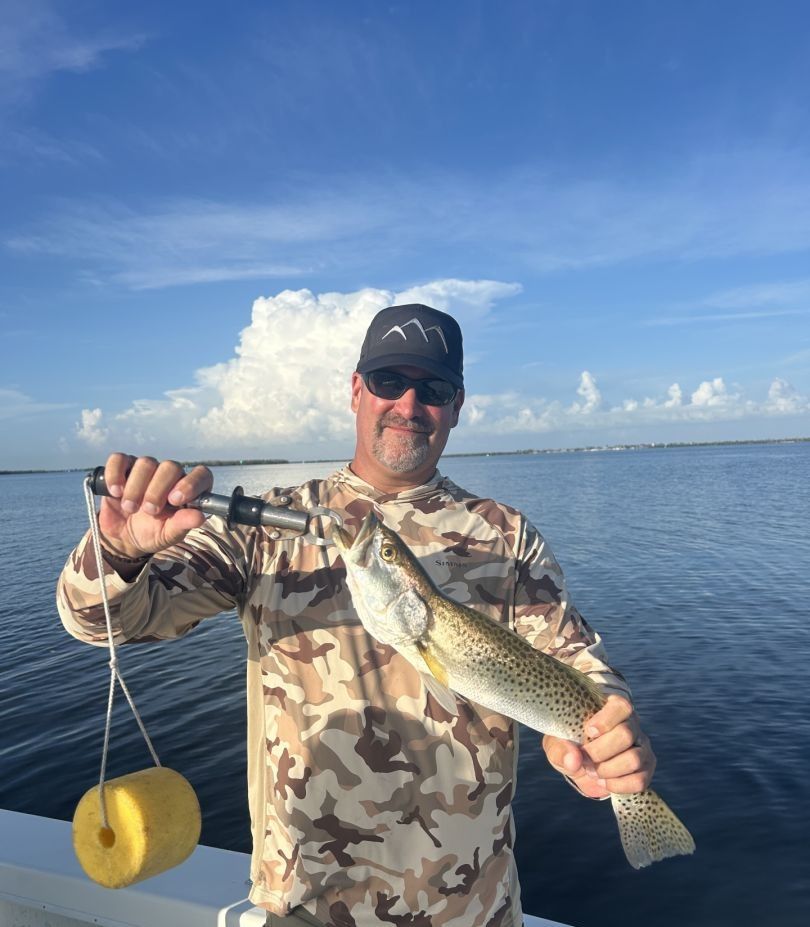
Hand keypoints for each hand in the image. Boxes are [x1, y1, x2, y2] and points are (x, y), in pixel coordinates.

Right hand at [98, 452, 213, 558]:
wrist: (124, 536)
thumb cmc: (153, 533)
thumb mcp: (169, 534)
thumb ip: (183, 524)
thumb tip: (199, 517)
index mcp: (188, 490)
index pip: (201, 475)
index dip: (191, 484)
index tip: (175, 500)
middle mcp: (170, 475)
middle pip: (170, 467)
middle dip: (157, 490)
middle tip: (149, 510)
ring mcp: (146, 469)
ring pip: (145, 463)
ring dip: (136, 487)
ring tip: (130, 508)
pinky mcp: (123, 468)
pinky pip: (119, 459)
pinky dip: (115, 474)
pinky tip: (115, 492)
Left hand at [542, 694, 656, 797]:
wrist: (580, 763)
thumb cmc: (569, 743)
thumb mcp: (557, 743)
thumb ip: (560, 749)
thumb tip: (574, 760)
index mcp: (611, 708)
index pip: (621, 707)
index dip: (606, 720)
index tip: (587, 732)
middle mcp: (631, 724)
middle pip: (626, 734)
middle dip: (600, 752)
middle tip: (584, 759)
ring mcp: (642, 746)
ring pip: (634, 759)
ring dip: (608, 770)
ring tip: (592, 771)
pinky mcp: (646, 768)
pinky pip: (640, 780)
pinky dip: (618, 785)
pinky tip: (603, 782)